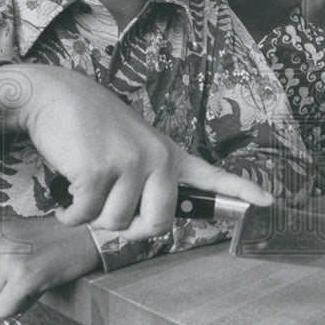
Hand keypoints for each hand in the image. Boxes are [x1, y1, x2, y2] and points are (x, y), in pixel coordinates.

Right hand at [0, 64, 272, 232]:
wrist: (55, 96)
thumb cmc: (91, 128)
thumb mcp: (133, 147)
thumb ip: (150, 180)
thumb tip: (153, 224)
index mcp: (169, 155)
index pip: (213, 175)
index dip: (242, 191)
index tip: (269, 202)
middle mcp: (158, 159)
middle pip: (159, 224)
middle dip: (130, 228)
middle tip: (107, 210)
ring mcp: (131, 163)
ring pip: (117, 223)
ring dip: (91, 216)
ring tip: (84, 187)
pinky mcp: (100, 170)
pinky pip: (86, 216)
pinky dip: (70, 214)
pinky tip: (66, 194)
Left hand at [0, 215, 99, 318]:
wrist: (86, 235)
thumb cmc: (52, 240)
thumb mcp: (14, 237)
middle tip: (13, 288)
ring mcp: (11, 260)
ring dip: (4, 305)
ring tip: (24, 290)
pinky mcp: (26, 277)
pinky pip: (4, 310)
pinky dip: (17, 309)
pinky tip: (32, 294)